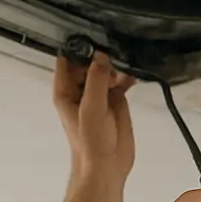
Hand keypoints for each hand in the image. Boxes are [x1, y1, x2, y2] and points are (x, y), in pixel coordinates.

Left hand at [53, 52, 135, 182]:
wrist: (107, 166)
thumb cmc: (91, 140)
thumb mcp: (91, 107)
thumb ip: (96, 80)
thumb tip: (101, 55)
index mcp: (66, 90)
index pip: (67, 60)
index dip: (77, 47)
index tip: (92, 35)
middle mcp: (81, 89)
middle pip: (88, 62)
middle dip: (100, 54)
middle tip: (115, 47)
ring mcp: (99, 95)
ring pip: (106, 70)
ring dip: (116, 64)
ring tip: (127, 63)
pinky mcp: (116, 101)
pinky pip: (121, 82)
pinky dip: (127, 76)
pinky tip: (135, 73)